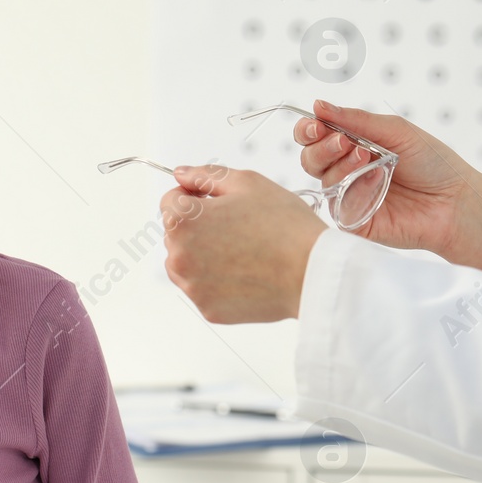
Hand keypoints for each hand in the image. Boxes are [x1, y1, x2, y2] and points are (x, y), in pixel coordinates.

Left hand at [158, 164, 327, 322]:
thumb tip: (181, 174)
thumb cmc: (285, 226)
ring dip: (203, 254)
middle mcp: (179, 255)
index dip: (195, 197)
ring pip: (186, 262)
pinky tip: (245, 273)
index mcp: (183, 220)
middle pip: (176, 233)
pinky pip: (203, 288)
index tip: (217, 203)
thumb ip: (205, 175)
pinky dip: (217, 281)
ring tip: (242, 251)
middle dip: (199, 227)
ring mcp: (192, 286)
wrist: (311, 272)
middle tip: (238, 227)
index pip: (170, 201)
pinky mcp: (207, 308)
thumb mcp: (246, 183)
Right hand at [294, 99, 481, 269]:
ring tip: (367, 158)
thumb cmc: (433, 164)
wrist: (457, 200)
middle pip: (310, 158)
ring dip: (341, 164)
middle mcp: (347, 171)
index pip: (316, 136)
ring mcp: (349, 196)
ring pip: (323, 179)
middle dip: (321, 147)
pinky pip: (340, 203)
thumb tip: (318, 105)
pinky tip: (377, 182)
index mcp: (353, 145)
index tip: (316, 124)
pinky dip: (356, 189)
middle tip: (342, 141)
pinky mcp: (355, 221)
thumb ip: (356, 119)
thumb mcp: (396, 131)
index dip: (308, 129)